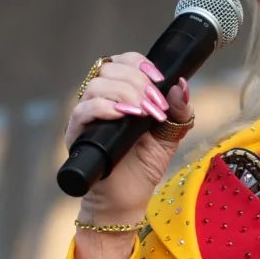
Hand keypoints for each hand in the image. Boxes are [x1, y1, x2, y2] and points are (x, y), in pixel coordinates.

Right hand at [65, 52, 193, 219]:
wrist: (130, 197)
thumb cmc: (146, 163)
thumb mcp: (172, 133)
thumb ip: (180, 109)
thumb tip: (181, 85)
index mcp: (121, 92)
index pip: (123, 61)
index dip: (140, 64)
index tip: (160, 80)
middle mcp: (101, 99)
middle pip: (110, 68)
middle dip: (138, 82)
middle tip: (155, 105)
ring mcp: (87, 116)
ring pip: (97, 85)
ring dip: (125, 94)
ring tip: (143, 113)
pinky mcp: (78, 134)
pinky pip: (83, 110)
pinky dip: (105, 108)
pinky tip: (124, 116)